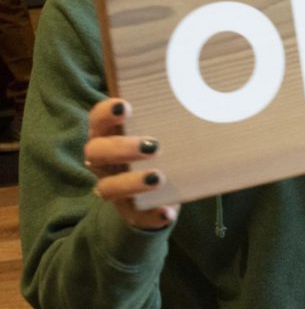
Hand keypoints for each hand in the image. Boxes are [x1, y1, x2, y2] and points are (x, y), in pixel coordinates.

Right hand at [84, 98, 179, 229]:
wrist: (164, 189)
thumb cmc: (163, 146)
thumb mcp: (164, 129)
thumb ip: (171, 114)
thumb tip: (204, 92)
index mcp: (110, 134)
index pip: (97, 119)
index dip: (106, 113)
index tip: (126, 107)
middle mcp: (105, 161)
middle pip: (95, 152)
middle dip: (121, 148)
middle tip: (152, 145)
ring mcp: (114, 187)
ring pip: (107, 188)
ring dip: (131, 182)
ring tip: (157, 178)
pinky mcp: (130, 211)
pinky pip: (136, 216)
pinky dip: (152, 215)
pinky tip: (167, 211)